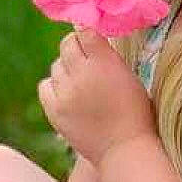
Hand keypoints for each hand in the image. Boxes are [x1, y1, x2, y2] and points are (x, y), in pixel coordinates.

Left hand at [36, 28, 155, 168]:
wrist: (124, 150)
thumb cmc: (135, 112)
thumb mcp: (129, 76)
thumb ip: (107, 57)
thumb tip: (90, 37)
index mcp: (104, 62)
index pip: (85, 31)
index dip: (87, 32)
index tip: (91, 37)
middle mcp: (81, 74)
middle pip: (67, 44)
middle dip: (76, 47)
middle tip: (85, 58)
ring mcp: (65, 93)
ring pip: (56, 65)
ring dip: (66, 68)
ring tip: (80, 82)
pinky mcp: (54, 110)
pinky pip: (45, 86)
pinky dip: (54, 86)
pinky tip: (66, 93)